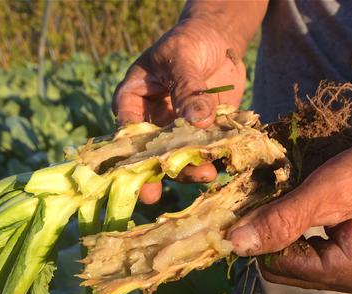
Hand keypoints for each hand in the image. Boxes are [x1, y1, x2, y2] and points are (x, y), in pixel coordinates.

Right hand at [112, 20, 245, 203]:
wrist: (218, 39)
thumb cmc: (189, 41)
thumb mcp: (182, 57)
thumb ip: (188, 88)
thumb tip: (197, 122)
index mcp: (133, 101)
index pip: (126, 131)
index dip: (129, 156)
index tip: (137, 175)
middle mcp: (152, 122)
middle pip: (151, 154)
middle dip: (157, 173)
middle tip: (155, 197)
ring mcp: (178, 132)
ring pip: (179, 159)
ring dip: (190, 170)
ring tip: (208, 173)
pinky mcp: (205, 135)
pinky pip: (207, 152)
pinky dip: (215, 159)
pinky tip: (225, 163)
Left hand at [228, 134, 351, 292]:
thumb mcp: (328, 191)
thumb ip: (282, 220)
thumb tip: (234, 245)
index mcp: (348, 273)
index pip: (277, 267)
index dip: (262, 235)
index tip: (259, 201)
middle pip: (285, 270)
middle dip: (276, 235)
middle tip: (281, 196)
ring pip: (296, 261)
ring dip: (287, 231)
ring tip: (300, 199)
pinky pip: (312, 252)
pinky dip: (301, 231)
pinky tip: (312, 207)